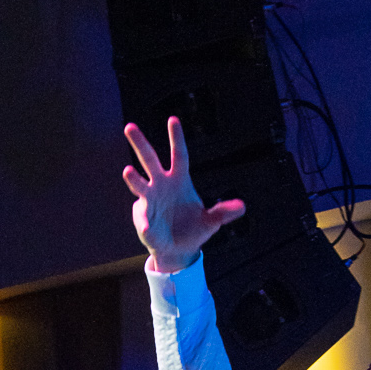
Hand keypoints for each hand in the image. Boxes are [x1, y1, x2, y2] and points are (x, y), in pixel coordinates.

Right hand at [122, 118, 245, 275]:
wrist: (178, 249)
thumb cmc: (194, 229)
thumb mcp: (211, 221)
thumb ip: (224, 212)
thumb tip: (242, 207)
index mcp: (179, 180)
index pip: (178, 155)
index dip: (176, 138)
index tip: (173, 119)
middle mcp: (161, 185)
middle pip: (149, 160)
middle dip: (140, 143)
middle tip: (130, 127)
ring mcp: (149, 201)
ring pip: (139, 185)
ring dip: (134, 179)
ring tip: (128, 171)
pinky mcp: (144, 219)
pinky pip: (144, 221)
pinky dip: (146, 226)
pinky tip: (149, 230)